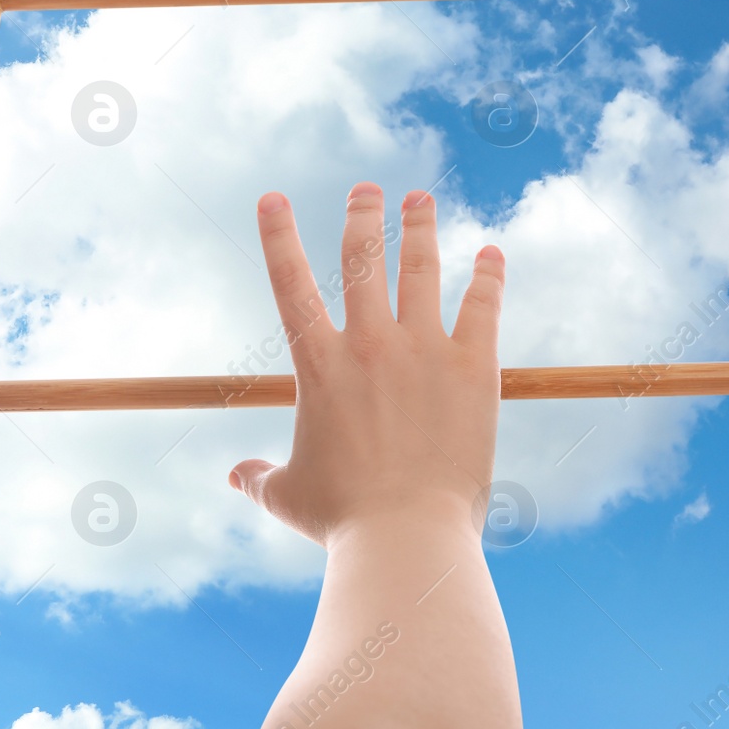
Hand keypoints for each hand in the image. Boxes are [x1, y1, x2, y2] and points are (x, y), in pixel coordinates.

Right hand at [228, 182, 506, 547]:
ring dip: (419, 228)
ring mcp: (423, 351)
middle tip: (368, 189)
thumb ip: (260, 478)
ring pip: (421, 268)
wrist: (408, 538)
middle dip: (362, 215)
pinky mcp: (473, 369)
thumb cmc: (343, 522)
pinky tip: (492, 255)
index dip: (278, 234)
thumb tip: (236, 476)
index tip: (274, 197)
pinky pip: (482, 306)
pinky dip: (488, 277)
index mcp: (319, 367)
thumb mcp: (289, 497)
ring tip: (420, 200)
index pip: (289, 283)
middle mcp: (369, 345)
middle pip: (362, 259)